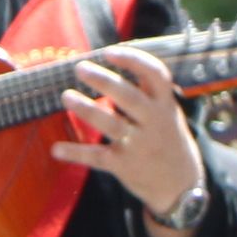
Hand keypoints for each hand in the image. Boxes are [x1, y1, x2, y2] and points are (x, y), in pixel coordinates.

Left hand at [49, 46, 210, 229]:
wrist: (180, 183)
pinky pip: (97, 157)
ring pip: (111, 125)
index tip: (109, 52)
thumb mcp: (166, 111)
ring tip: (66, 96)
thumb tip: (114, 58)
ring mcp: (139, 145)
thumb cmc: (165, 136)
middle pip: (129, 97)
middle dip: (104, 81)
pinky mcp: (124, 165)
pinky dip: (76, 153)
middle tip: (80, 68)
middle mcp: (154, 122)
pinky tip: (57, 149)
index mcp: (165, 104)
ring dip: (87, 109)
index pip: (156, 75)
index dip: (134, 61)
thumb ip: (146, 89)